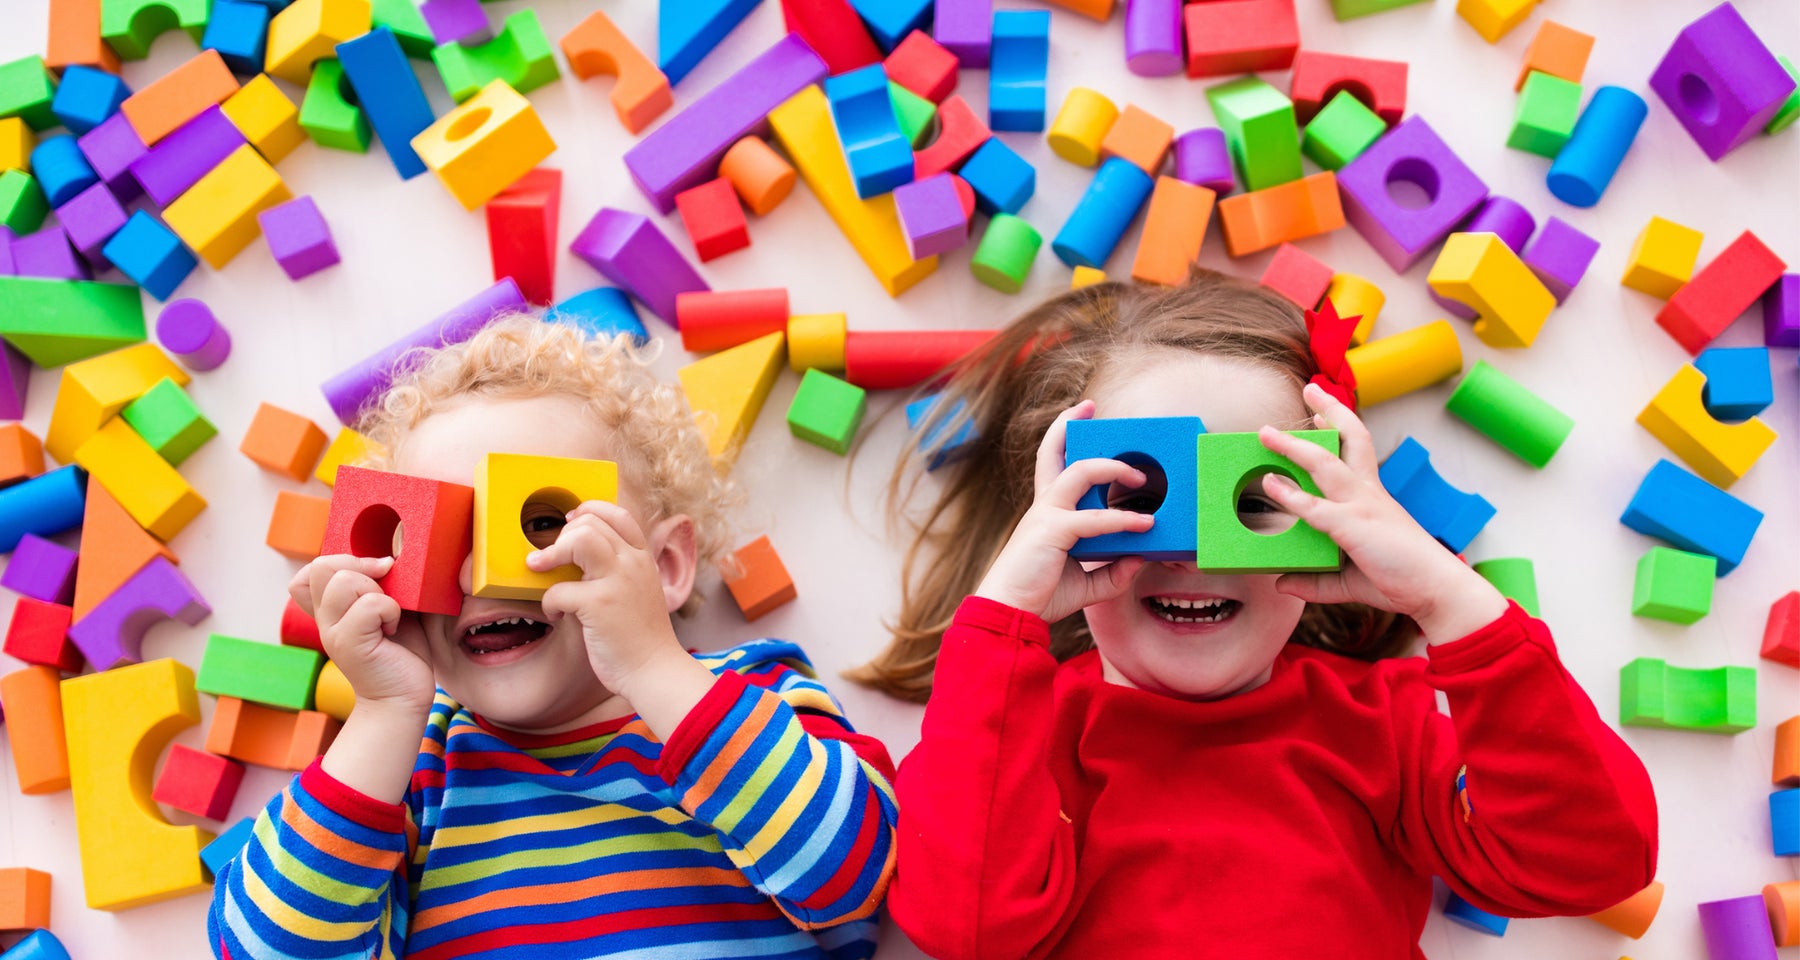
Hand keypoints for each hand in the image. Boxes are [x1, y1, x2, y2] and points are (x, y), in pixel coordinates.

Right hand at [291, 555, 434, 711]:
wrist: (403, 698)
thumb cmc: (402, 653)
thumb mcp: (391, 608)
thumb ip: (382, 584)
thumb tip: (390, 554)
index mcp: (332, 608)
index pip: (310, 570)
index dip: (342, 560)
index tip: (376, 574)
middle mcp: (325, 618)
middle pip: (323, 566)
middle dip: (361, 568)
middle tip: (386, 592)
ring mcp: (333, 632)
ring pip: (344, 581)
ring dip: (378, 592)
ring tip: (389, 616)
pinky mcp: (349, 645)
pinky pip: (370, 604)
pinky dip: (391, 611)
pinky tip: (393, 630)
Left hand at [527, 501, 690, 696]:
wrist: (655, 670)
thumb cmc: (641, 637)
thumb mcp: (639, 592)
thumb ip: (618, 570)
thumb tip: (579, 555)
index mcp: (643, 559)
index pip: (617, 514)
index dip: (588, 511)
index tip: (569, 523)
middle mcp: (632, 563)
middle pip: (591, 523)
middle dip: (562, 536)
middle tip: (550, 558)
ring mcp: (617, 581)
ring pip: (578, 539)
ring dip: (551, 553)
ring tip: (539, 568)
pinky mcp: (598, 604)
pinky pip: (558, 589)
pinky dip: (549, 603)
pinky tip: (558, 617)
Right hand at [973, 400, 1155, 622]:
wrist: (1009, 614)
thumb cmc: (1040, 596)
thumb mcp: (1087, 584)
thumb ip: (1113, 571)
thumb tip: (1141, 558)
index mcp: (1047, 513)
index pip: (1053, 465)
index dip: (1063, 437)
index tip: (1081, 416)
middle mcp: (1044, 506)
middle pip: (1052, 451)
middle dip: (1069, 423)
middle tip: (1091, 407)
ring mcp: (1046, 515)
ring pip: (1080, 472)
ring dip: (1113, 467)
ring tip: (1140, 478)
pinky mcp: (1053, 531)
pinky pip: (1094, 519)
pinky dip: (1121, 520)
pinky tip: (1144, 525)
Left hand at [1256, 383, 1507, 643]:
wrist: (1438, 591)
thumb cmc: (1401, 580)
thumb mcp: (1349, 582)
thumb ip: (1315, 581)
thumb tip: (1281, 583)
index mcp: (1373, 497)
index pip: (1358, 450)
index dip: (1341, 426)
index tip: (1322, 410)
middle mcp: (1369, 493)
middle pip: (1350, 439)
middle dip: (1329, 410)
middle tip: (1309, 388)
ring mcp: (1362, 506)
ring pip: (1325, 464)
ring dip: (1293, 446)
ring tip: (1266, 433)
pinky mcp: (1355, 526)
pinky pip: (1316, 507)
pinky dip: (1291, 495)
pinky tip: (1270, 484)